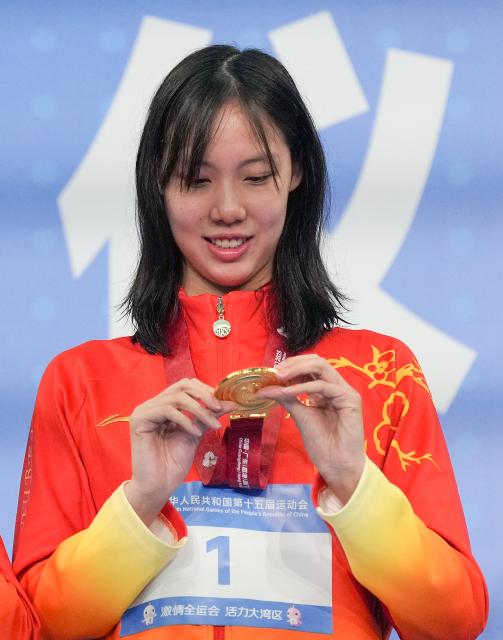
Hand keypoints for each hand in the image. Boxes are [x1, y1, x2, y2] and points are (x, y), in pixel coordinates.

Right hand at [125, 378, 235, 525]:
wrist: (158, 487)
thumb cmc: (173, 463)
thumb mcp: (196, 434)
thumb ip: (208, 416)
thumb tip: (231, 402)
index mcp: (164, 406)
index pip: (186, 386)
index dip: (205, 390)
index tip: (222, 403)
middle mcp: (153, 404)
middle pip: (181, 385)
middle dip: (204, 395)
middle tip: (218, 408)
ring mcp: (144, 411)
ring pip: (177, 397)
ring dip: (199, 410)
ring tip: (213, 424)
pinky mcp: (139, 419)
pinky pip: (167, 410)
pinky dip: (186, 420)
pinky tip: (195, 432)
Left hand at [256, 355, 364, 503]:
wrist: (336, 465)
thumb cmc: (322, 443)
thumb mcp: (299, 415)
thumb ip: (286, 398)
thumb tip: (264, 388)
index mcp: (327, 389)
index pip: (311, 366)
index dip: (293, 364)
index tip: (273, 372)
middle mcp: (338, 387)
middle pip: (317, 361)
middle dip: (295, 363)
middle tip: (276, 371)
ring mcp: (345, 392)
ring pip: (322, 368)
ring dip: (298, 370)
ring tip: (280, 377)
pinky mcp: (350, 400)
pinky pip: (324, 386)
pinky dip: (304, 387)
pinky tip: (289, 392)